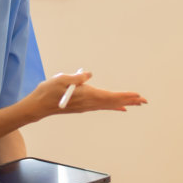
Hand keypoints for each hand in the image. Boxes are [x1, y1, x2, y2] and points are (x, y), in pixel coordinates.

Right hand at [29, 70, 146, 117]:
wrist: (38, 106)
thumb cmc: (48, 91)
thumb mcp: (61, 79)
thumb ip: (77, 77)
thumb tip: (89, 75)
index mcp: (86, 95)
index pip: (110, 96)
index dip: (124, 96)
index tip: (137, 96)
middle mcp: (89, 103)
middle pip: (112, 102)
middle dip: (129, 101)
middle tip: (144, 101)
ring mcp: (86, 106)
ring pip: (109, 105)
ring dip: (123, 103)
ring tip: (136, 103)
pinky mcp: (83, 106)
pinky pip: (102, 106)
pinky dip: (113, 105)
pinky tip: (120, 107)